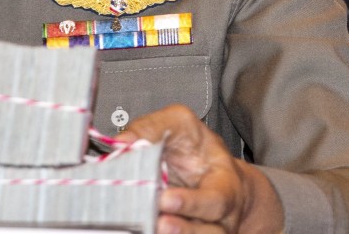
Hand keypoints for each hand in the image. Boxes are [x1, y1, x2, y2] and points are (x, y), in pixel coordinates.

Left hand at [117, 104, 282, 233]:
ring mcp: (204, 230)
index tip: (166, 200)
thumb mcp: (180, 124)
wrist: (205, 168)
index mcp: (225, 186)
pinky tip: (143, 228)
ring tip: (151, 228)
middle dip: (183, 229)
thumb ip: (154, 127)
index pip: (217, 200)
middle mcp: (219, 216)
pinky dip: (156, 233)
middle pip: (209, 232)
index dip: (193, 204)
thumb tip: (123, 141)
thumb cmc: (195, 146)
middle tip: (158, 222)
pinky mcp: (183, 232)